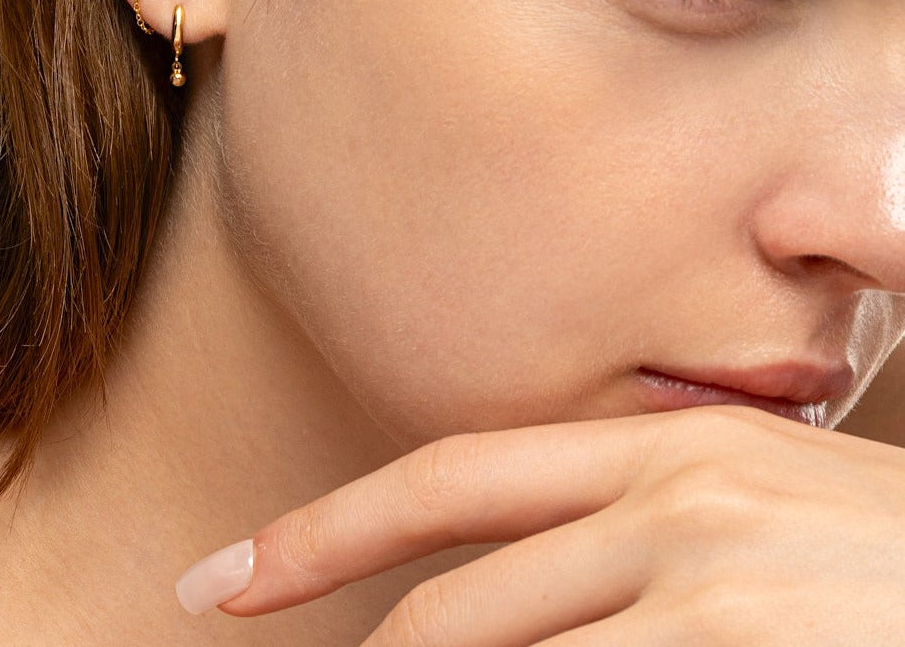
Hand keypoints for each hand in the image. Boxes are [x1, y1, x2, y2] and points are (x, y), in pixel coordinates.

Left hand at [194, 405, 904, 643]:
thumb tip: (531, 581)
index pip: (446, 481)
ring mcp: (710, 596)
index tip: (220, 578)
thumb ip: (647, 526)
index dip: (320, 530)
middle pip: (452, 607)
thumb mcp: (772, 510)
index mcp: (670, 450)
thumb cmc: (894, 557)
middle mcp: (676, 508)